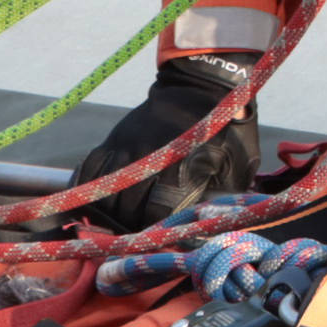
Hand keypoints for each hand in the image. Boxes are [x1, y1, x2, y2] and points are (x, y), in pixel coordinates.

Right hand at [75, 53, 258, 228]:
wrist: (204, 85)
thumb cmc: (229, 131)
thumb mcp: (238, 166)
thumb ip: (221, 199)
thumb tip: (205, 231)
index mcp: (185, 166)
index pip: (157, 212)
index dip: (156, 233)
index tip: (161, 240)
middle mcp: (150, 157)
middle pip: (127, 208)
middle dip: (131, 228)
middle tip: (139, 237)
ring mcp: (128, 146)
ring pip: (104, 193)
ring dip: (109, 215)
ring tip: (120, 225)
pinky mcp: (115, 139)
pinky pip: (90, 169)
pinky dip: (87, 190)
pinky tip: (95, 205)